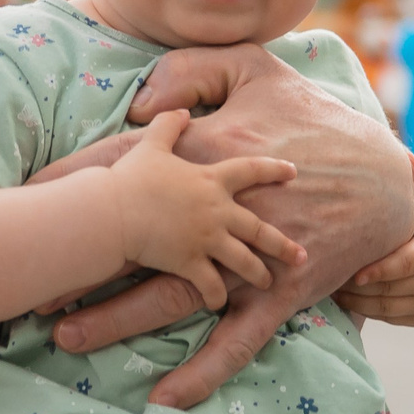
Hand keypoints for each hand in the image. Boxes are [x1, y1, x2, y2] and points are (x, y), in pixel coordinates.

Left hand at [48, 45, 413, 409]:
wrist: (388, 171)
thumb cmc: (313, 117)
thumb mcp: (254, 71)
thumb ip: (191, 75)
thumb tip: (138, 105)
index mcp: (205, 154)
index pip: (122, 167)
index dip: (71, 184)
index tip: (26, 199)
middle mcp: (216, 212)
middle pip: (132, 241)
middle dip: (76, 264)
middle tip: (26, 284)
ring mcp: (246, 259)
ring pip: (170, 295)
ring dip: (118, 317)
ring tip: (67, 336)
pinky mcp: (278, 294)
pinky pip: (236, 340)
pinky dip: (203, 371)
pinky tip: (166, 399)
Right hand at [102, 111, 301, 310]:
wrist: (113, 212)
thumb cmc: (132, 177)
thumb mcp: (152, 144)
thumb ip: (169, 125)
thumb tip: (181, 111)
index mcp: (212, 181)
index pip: (251, 170)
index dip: (273, 169)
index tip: (293, 172)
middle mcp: (217, 212)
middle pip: (259, 229)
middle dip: (282, 244)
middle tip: (299, 255)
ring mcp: (207, 240)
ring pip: (244, 261)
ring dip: (258, 273)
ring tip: (268, 281)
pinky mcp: (191, 264)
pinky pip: (212, 285)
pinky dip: (217, 295)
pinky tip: (219, 302)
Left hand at [336, 162, 413, 326]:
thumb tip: (403, 152)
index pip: (407, 264)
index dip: (382, 271)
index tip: (356, 274)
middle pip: (391, 288)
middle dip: (358, 287)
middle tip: (327, 275)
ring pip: (387, 307)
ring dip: (357, 302)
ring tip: (329, 289)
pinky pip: (389, 318)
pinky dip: (366, 312)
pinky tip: (345, 301)